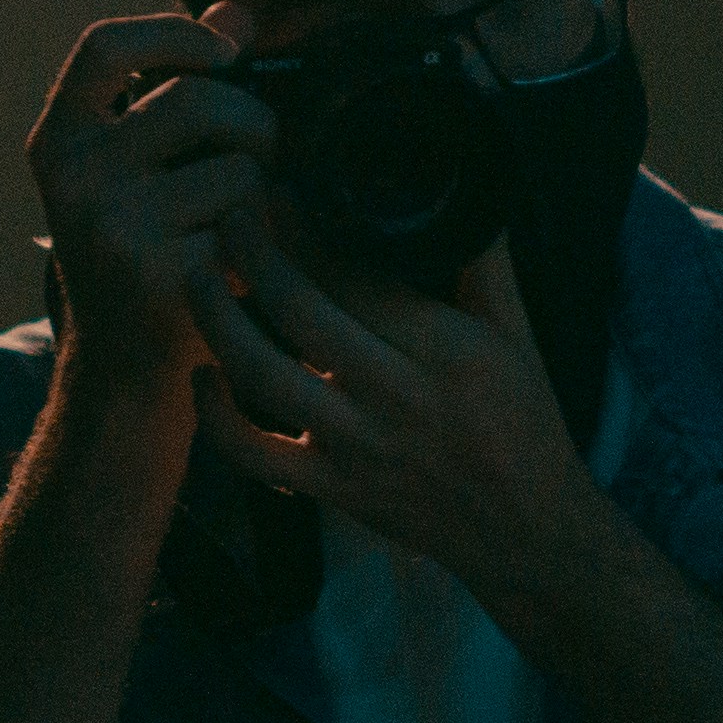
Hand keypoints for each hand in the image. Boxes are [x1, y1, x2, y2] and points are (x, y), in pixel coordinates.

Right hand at [25, 9, 266, 404]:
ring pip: (240, 168)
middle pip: (195, 102)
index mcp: (60, 141)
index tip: (225, 52)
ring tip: (249, 225)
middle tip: (266, 159)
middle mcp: (74, 179)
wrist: (124, 376)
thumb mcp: (141, 170)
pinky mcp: (161, 279)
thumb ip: (180, 87)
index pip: (103, 49)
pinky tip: (247, 270)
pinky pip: (255, 229)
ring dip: (268, 194)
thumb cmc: (146, 254)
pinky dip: (268, 247)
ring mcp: (112, 229)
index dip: (173, 35)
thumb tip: (235, 14)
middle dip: (254, 124)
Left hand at [181, 221, 609, 595]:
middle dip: (253, 255)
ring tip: (198, 274)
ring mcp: (357, 449)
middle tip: (231, 216)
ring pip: (265, 377)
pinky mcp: (331, 490)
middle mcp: (398, 400)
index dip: (308, 229)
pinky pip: (253, 455)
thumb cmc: (523, 425)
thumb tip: (461, 189)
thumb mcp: (518, 338)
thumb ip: (484, 264)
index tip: (281, 192)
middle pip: (301, 314)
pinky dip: (214, 417)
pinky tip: (203, 373)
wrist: (525, 533)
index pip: (359, 277)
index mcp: (447, 353)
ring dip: (218, 321)